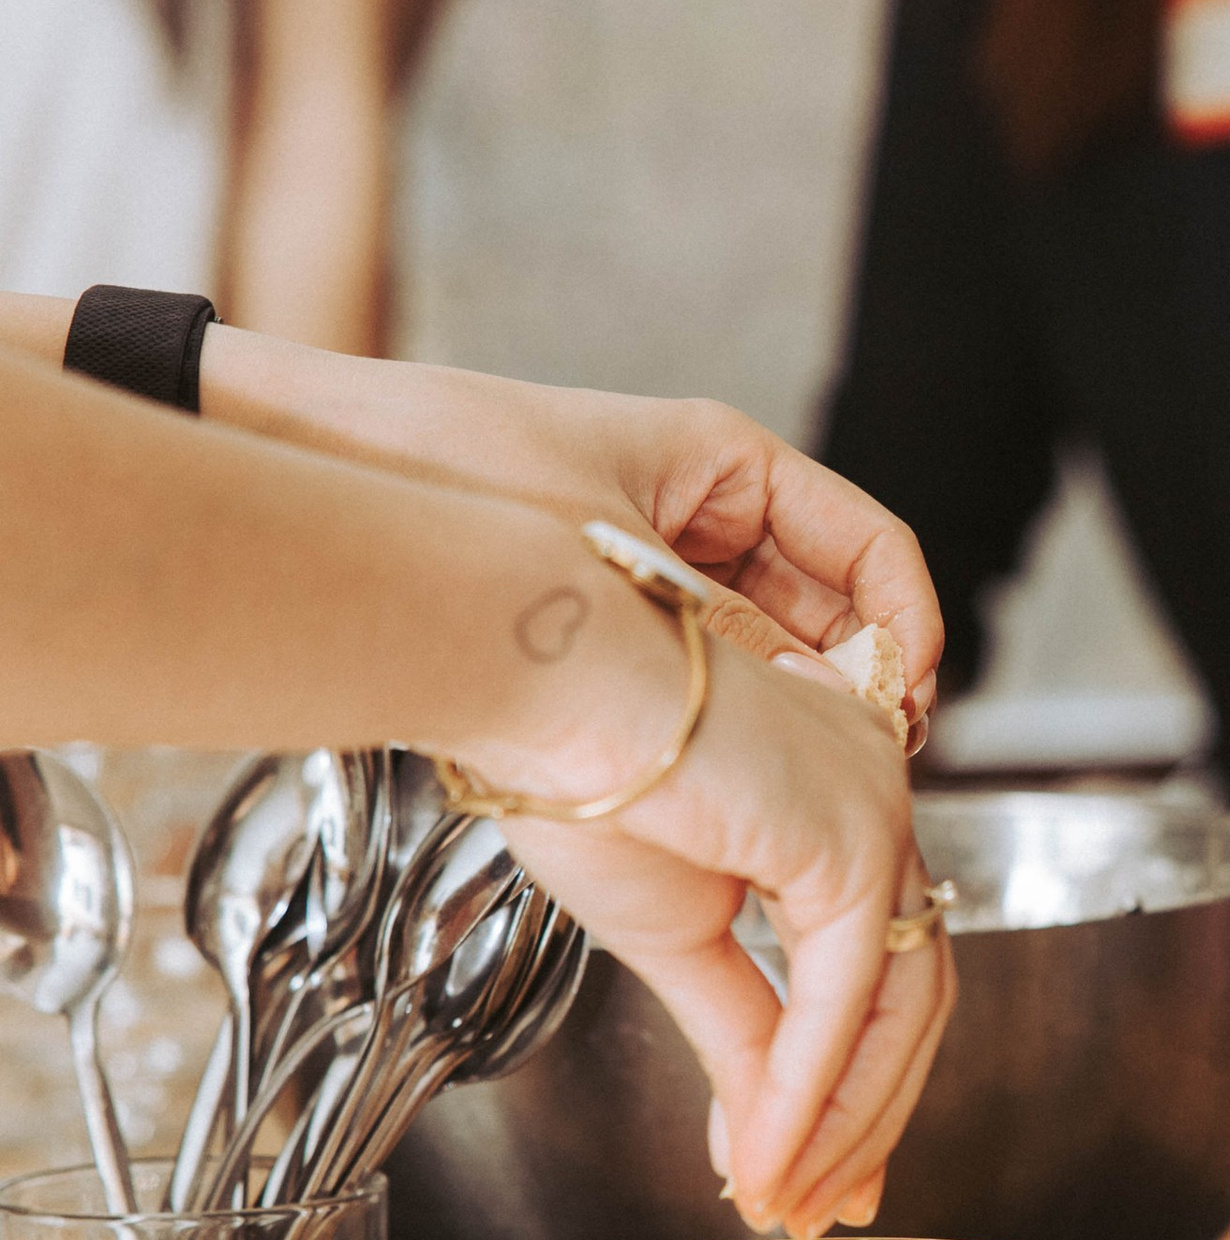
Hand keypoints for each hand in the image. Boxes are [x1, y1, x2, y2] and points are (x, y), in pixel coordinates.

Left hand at [205, 342, 944, 720]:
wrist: (314, 456)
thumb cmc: (443, 459)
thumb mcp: (610, 558)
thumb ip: (721, 637)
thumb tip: (814, 714)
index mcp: (725, 461)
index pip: (869, 546)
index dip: (906, 625)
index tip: (902, 697)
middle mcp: (702, 513)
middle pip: (830, 613)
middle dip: (852, 691)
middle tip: (862, 767)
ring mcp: (656, 567)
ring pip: (769, 655)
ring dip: (788, 719)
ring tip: (791, 783)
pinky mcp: (606, 617)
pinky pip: (698, 676)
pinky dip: (719, 724)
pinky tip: (713, 771)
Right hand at [486, 634, 954, 1239]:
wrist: (532, 687)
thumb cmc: (574, 767)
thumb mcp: (672, 932)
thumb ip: (738, 1028)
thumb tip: (762, 1133)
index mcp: (832, 806)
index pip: (877, 970)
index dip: (853, 1084)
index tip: (811, 1170)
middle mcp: (874, 801)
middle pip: (911, 996)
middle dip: (866, 1119)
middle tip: (822, 1206)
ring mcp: (876, 814)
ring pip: (899, 1007)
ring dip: (839, 1122)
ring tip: (782, 1198)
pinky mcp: (852, 840)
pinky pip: (843, 997)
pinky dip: (807, 1089)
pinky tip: (764, 1155)